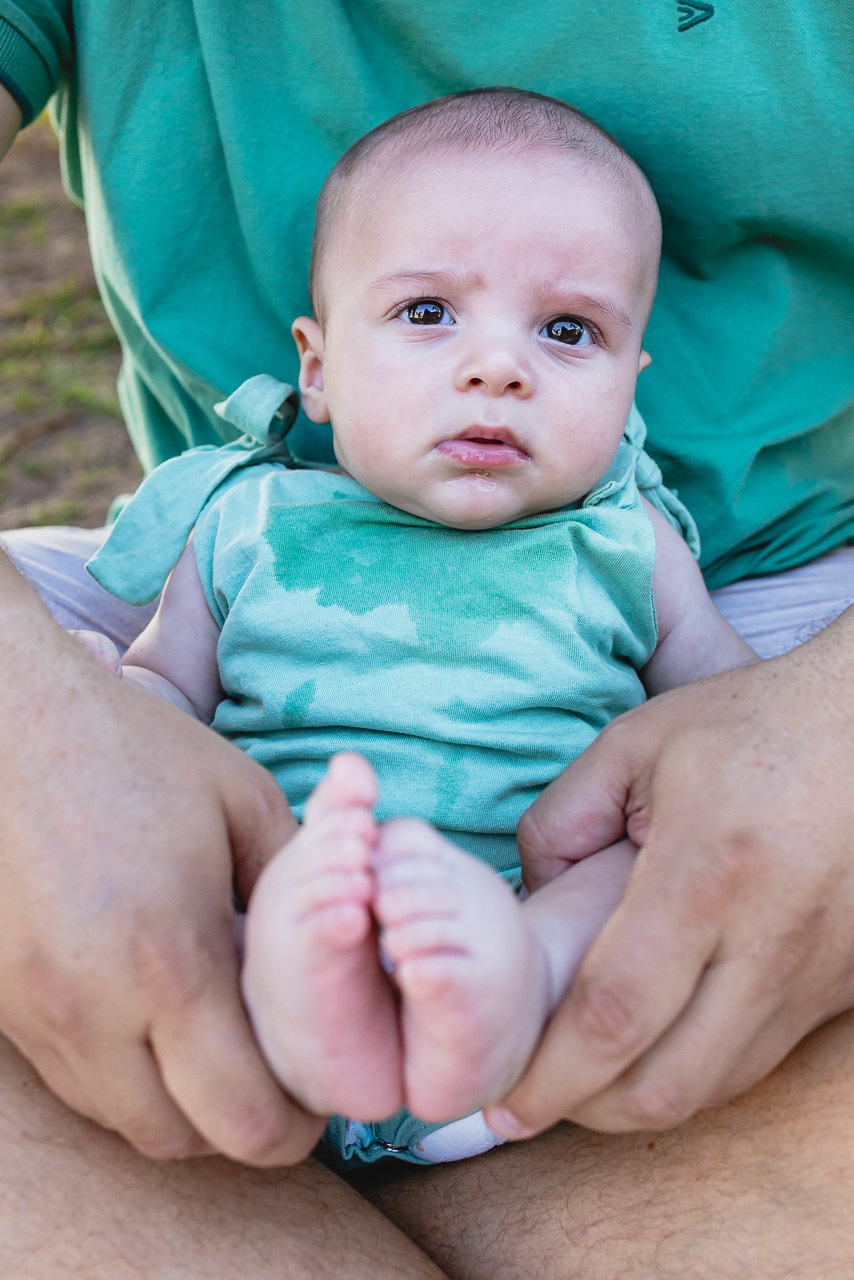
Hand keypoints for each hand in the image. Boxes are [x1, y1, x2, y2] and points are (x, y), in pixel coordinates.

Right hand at [0, 583, 322, 1163]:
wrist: (8, 729)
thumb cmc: (134, 754)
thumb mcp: (243, 799)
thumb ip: (302, 881)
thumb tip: (344, 935)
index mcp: (171, 961)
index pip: (244, 1115)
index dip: (296, 1125)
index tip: (319, 1096)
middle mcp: (96, 1011)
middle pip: (183, 1141)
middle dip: (243, 1131)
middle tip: (276, 1084)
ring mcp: (40, 1016)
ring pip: (123, 1121)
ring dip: (180, 1108)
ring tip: (218, 1052)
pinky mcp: (5, 1008)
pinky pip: (77, 1084)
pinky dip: (126, 1080)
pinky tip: (154, 1020)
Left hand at [486, 612, 853, 1137]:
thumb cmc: (748, 725)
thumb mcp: (634, 745)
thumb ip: (561, 820)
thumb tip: (526, 901)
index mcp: (706, 871)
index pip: (615, 1011)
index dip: (551, 1073)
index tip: (502, 1101)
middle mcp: (770, 939)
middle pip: (668, 1081)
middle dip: (585, 1112)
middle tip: (532, 1101)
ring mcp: (816, 974)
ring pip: (716, 1086)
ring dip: (639, 1100)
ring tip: (583, 1080)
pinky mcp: (843, 986)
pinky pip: (758, 1059)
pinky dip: (695, 1071)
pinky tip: (655, 1045)